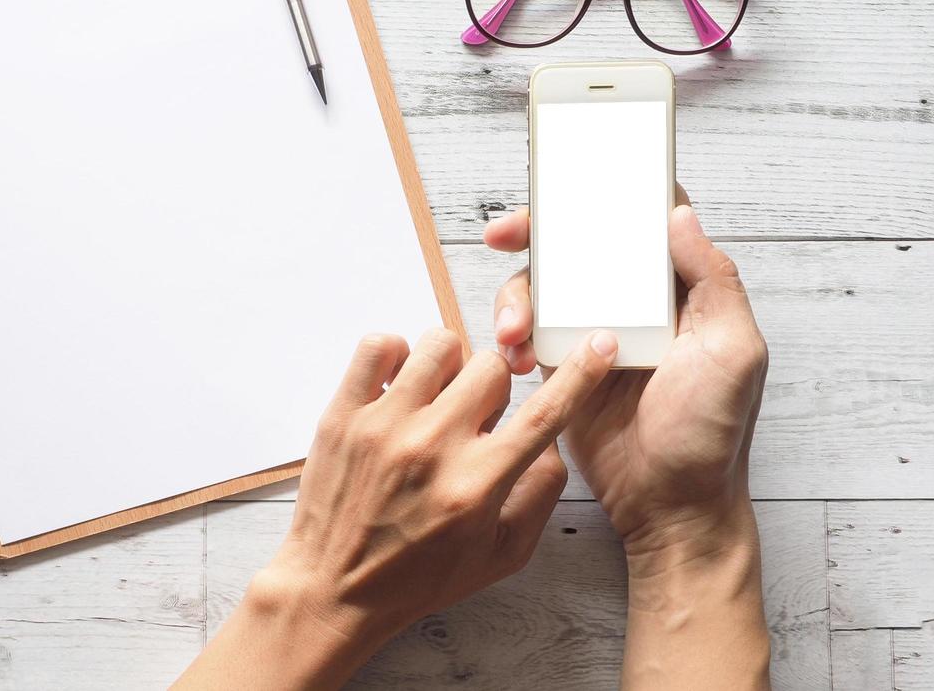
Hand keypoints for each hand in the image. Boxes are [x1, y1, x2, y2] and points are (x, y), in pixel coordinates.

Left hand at [179, 327, 617, 689]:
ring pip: (440, 343)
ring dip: (450, 366)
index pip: (546, 413)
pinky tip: (399, 387)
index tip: (600, 343)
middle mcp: (433, 447)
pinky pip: (380, 344)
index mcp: (478, 484)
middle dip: (494, 387)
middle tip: (474, 417)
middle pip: (492, 366)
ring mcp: (383, 425)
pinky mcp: (343, 414)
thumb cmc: (420, 576)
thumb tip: (551, 440)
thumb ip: (539, 494)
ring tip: (435, 399)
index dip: (581, 374)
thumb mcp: (502, 554)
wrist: (333, 590)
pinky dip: (396, 355)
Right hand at [484, 194, 767, 559]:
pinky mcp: (564, 362)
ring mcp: (596, 329)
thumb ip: (714, 280)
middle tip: (504, 234)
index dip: (608, 194)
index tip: (569, 187)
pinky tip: (515, 357)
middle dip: (536, 231)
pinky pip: (529, 329)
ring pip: (546, 284)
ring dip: (518, 295)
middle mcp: (637, 300)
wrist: (670, 507)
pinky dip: (513, 333)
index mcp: (681, 288)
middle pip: (581, 241)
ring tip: (513, 332)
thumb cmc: (712, 436)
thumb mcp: (733, 352)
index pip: (643, 220)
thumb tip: (679, 215)